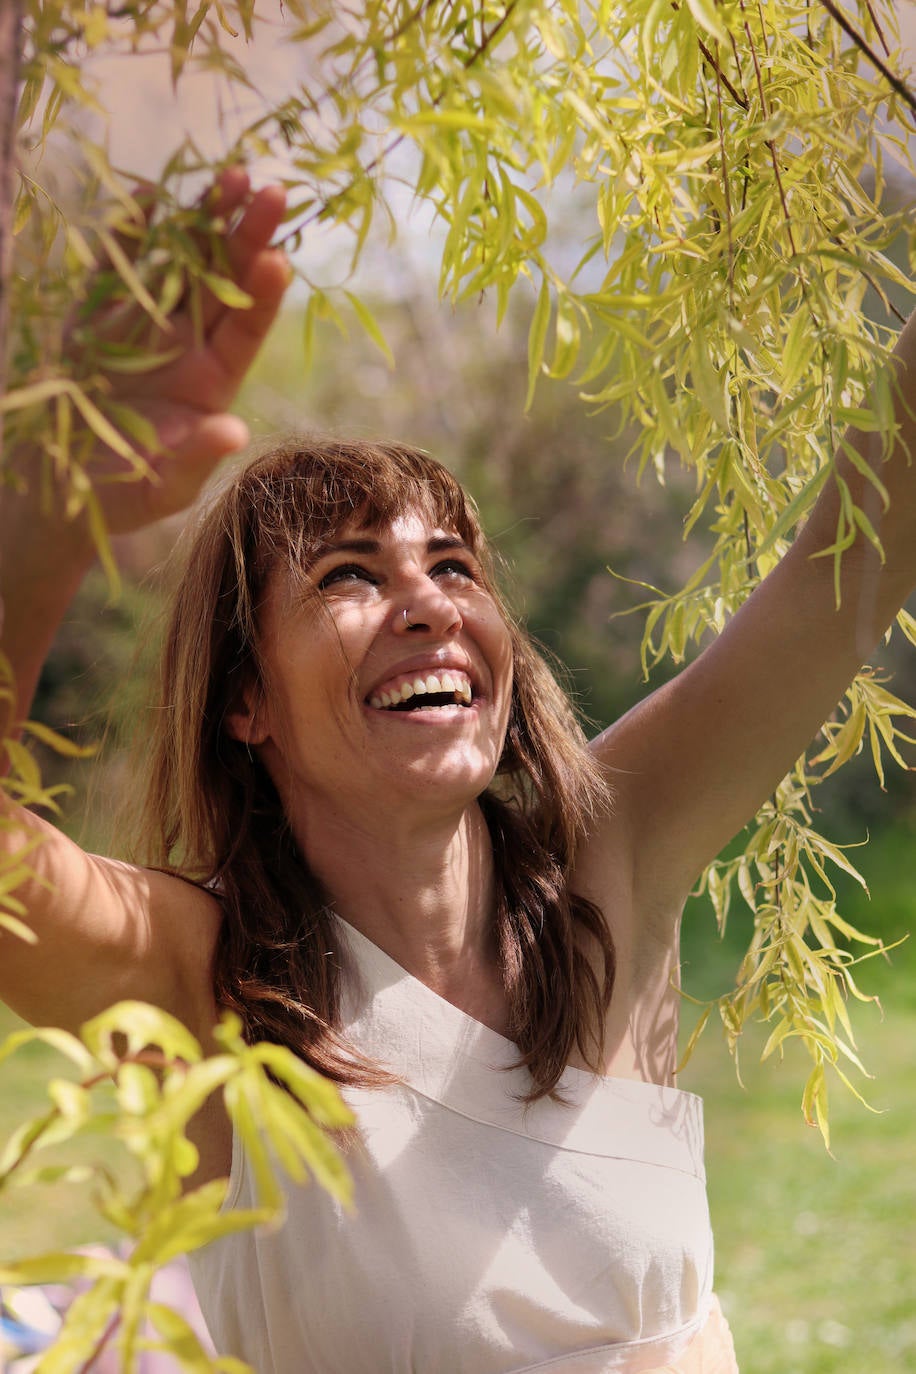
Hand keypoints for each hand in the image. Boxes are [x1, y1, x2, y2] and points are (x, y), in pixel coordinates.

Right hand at [67, 167, 289, 534]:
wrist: (62, 486)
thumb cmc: (125, 493)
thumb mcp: (164, 484)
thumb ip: (195, 455)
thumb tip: (231, 432)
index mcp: (210, 382)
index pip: (246, 329)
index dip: (261, 294)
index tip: (278, 255)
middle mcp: (186, 345)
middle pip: (224, 283)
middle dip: (246, 235)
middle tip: (271, 189)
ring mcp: (145, 324)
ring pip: (182, 262)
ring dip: (202, 220)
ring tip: (229, 174)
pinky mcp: (100, 315)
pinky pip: (121, 265)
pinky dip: (132, 231)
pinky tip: (150, 194)